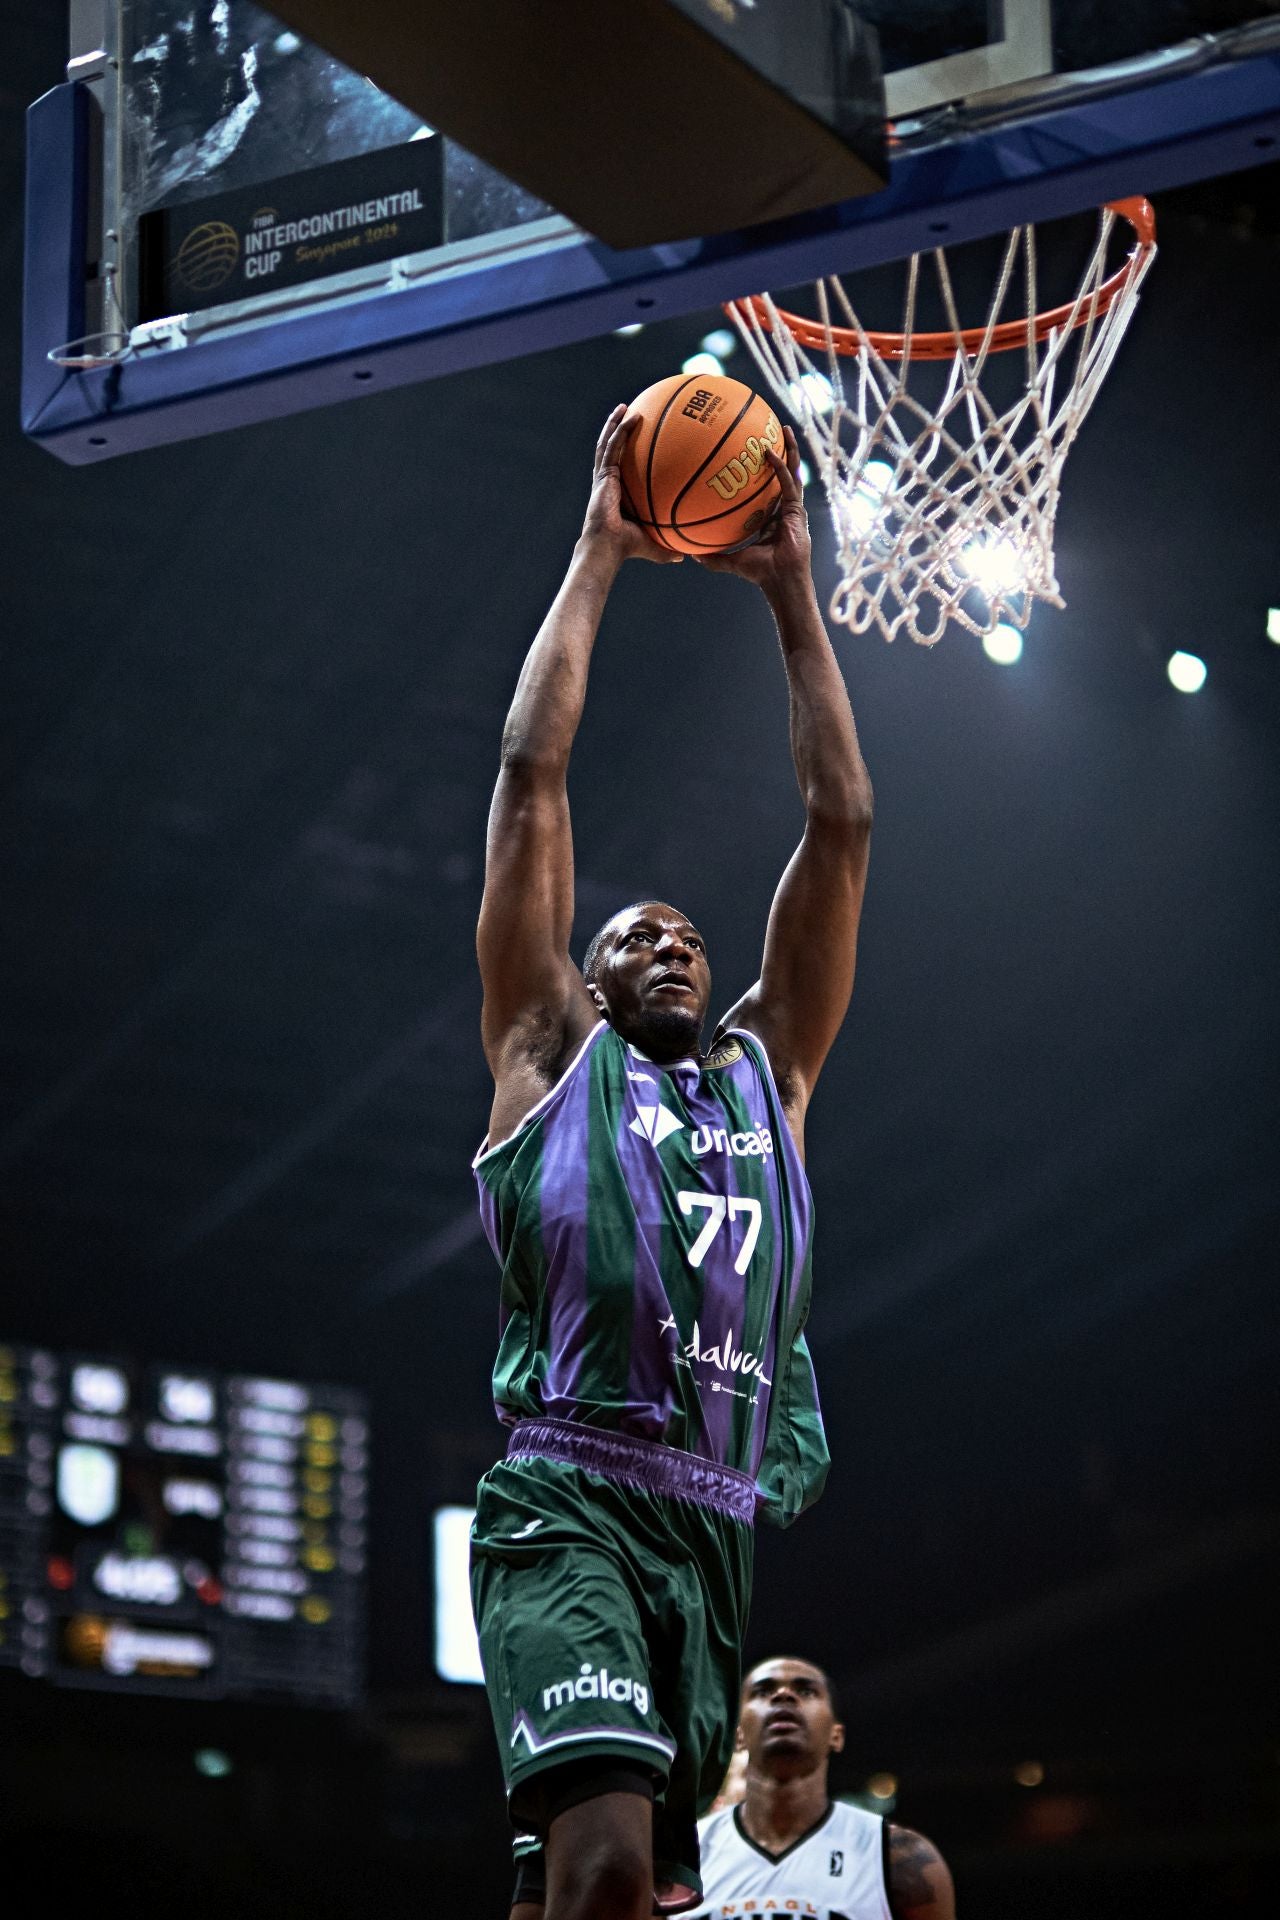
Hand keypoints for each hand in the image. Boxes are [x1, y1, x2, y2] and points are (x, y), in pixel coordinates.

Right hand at [579, 405, 683, 565]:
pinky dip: (621, 429)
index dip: (625, 455)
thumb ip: (668, 548)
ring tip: (624, 407)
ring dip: (616, 423)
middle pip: (612, 450)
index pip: (621, 469)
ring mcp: (604, 477)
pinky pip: (613, 446)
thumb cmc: (627, 548)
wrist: (608, 546)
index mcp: (617, 494)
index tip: (637, 443)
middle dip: (617, 431)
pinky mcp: (603, 474)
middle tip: (629, 415)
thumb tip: (685, 557)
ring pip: (608, 443)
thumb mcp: (653, 545)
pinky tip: (632, 415)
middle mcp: (608, 482)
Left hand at [696, 425, 811, 593]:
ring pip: (792, 471)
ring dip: (789, 449)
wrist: (779, 581)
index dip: (763, 473)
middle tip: (771, 431)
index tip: (753, 456)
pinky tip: (770, 452)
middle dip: (781, 451)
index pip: (768, 490)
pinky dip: (780, 467)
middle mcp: (784, 509)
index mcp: (771, 517)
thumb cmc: (759, 573)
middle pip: (783, 474)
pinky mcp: (797, 510)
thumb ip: (712, 556)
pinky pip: (788, 483)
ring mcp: (793, 508)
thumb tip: (689, 554)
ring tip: (784, 429)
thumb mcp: (730, 561)